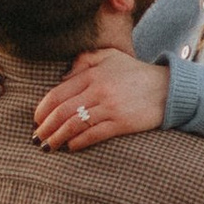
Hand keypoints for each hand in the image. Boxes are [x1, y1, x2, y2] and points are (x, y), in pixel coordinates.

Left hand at [32, 49, 168, 149]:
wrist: (167, 88)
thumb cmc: (135, 73)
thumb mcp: (110, 56)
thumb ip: (85, 60)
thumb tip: (62, 76)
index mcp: (93, 73)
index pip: (58, 93)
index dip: (43, 108)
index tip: (36, 119)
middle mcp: (98, 90)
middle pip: (63, 111)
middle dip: (46, 126)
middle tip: (37, 137)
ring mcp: (110, 107)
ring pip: (74, 125)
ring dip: (57, 137)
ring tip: (48, 146)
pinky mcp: (121, 123)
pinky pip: (93, 134)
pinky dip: (78, 142)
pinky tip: (70, 146)